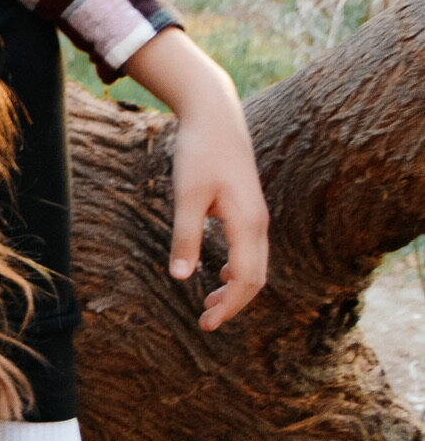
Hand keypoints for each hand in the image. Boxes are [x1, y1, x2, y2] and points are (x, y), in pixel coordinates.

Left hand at [120, 29, 268, 329]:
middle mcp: (259, 224)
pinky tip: (223, 274)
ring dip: (236, 287)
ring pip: (255, 264)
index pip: (248, 279)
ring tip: (211, 304)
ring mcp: (256, 216)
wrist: (216, 117)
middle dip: (234, 303)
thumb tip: (181, 277)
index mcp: (247, 224)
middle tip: (205, 322)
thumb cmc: (199, 153)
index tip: (207, 324)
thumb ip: (185, 235)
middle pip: (256, 277)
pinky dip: (239, 268)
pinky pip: (250, 249)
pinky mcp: (248, 208)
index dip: (230, 305)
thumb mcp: (187, 194)